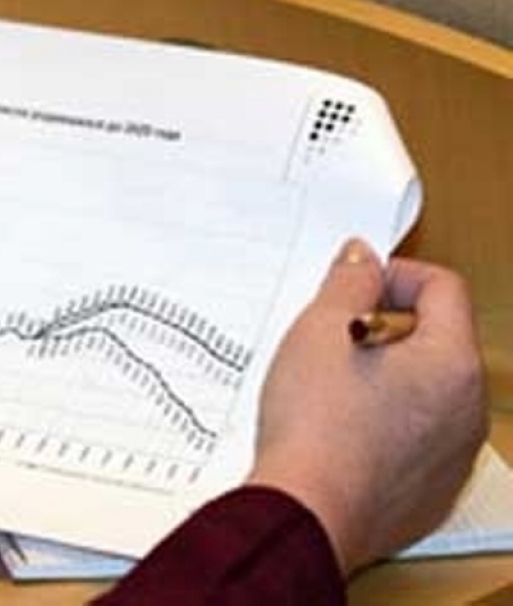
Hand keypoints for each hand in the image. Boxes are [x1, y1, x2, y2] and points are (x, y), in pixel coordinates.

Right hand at [247, 238, 486, 573]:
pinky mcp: (428, 495)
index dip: (396, 274)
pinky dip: (383, 427)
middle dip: (385, 331)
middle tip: (332, 340)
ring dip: (384, 380)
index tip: (357, 286)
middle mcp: (467, 412)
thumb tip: (362, 258)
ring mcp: (451, 459)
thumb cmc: (315, 428)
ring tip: (330, 390)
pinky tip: (339, 433)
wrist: (305, 514)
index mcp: (452, 364)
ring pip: (426, 395)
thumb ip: (348, 281)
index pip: (444, 289)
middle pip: (437, 342)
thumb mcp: (319, 330)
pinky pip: (415, 442)